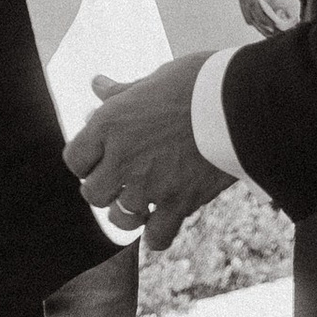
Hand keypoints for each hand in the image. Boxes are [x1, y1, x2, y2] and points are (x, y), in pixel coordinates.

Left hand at [65, 53, 233, 250]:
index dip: (86, 161)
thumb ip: (121, 92)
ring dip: (128, 213)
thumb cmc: (198, 82)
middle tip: (123, 180)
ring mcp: (149, 184)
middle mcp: (122, 158)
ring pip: (120, 218)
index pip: (74, 159)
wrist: (243, 101)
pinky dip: (158, 235)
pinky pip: (157, 237)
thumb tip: (97, 84)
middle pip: (93, 193)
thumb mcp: (154, 79)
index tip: (100, 158)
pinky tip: (163, 223)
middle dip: (105, 188)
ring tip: (143, 203)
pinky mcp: (179, 202)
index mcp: (109, 124)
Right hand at [238, 0, 302, 35]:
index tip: (273, 27)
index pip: (255, 3)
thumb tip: (307, 11)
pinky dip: (254, 19)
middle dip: (262, 26)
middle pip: (250, 11)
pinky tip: (264, 27)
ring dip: (258, 25)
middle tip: (275, 35)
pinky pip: (246, 9)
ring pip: (247, 12)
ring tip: (271, 34)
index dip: (262, 17)